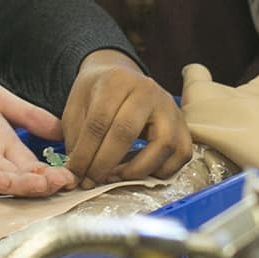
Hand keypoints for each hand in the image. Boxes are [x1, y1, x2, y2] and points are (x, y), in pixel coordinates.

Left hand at [0, 64, 72, 196]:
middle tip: (67, 183)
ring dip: (24, 185)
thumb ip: (26, 112)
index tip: (74, 172)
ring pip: (2, 179)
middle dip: (44, 182)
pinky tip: (10, 181)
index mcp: (1, 140)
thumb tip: (61, 126)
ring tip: (46, 186)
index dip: (52, 170)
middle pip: (21, 175)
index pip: (32, 163)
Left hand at [59, 51, 192, 186]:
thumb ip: (75, 138)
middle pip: (127, 131)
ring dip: (137, 170)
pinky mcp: (183, 124)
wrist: (123, 76)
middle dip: (105, 163)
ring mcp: (170, 107)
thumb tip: (76, 175)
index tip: (75, 175)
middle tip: (91, 181)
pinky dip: (162, 170)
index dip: (85, 153)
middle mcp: (148, 91)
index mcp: (117, 81)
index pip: (99, 121)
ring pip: (163, 144)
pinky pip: (181, 154)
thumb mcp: (77, 105)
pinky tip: (140, 173)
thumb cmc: (98, 94)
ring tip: (117, 177)